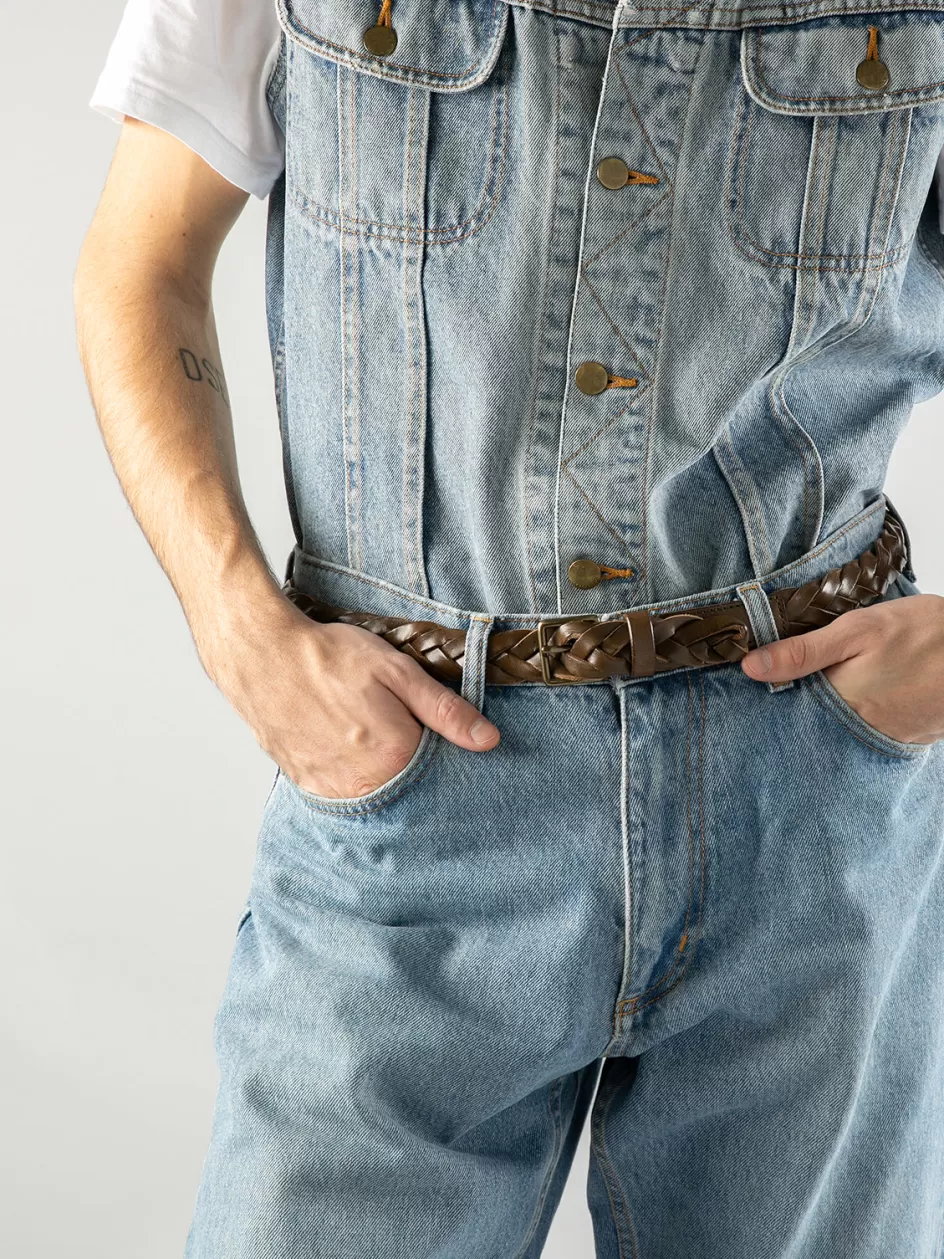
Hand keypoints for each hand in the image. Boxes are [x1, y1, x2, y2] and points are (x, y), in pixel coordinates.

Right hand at [202, 595, 500, 798]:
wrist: (262, 654)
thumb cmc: (330, 657)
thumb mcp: (398, 671)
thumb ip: (445, 710)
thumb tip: (488, 740)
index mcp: (395, 757)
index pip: (439, 773)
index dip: (441, 751)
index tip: (431, 730)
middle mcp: (364, 783)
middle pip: (407, 788)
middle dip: (410, 764)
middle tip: (392, 725)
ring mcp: (332, 788)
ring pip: (374, 793)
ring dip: (380, 774)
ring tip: (367, 732)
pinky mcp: (306, 784)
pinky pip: (343, 792)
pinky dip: (352, 777)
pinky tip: (346, 745)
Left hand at [740, 593, 943, 745]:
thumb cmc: (924, 634)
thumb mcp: (858, 631)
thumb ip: (804, 652)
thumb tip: (751, 667)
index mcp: (840, 705)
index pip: (788, 717)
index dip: (770, 703)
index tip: (750, 691)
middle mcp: (859, 731)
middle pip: (811, 727)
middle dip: (796, 711)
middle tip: (780, 689)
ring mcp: (885, 738)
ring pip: (838, 730)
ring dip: (828, 713)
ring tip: (826, 688)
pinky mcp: (907, 738)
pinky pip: (867, 731)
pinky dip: (857, 716)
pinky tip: (859, 694)